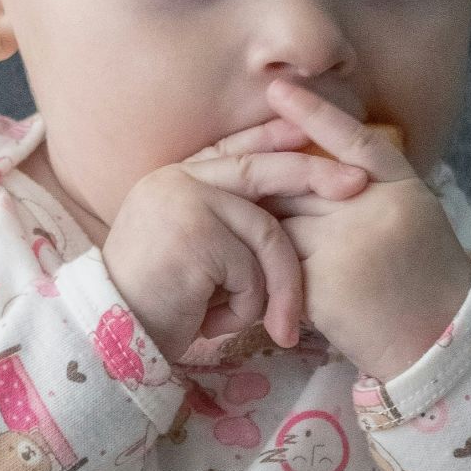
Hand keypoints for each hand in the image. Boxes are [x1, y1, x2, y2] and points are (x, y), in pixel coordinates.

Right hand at [103, 116, 370, 362]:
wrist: (113, 339)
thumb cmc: (156, 305)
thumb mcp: (192, 252)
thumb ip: (223, 221)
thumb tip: (281, 207)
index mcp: (172, 179)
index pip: (233, 149)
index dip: (274, 138)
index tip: (311, 131)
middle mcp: (175, 181)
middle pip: (261, 171)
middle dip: (314, 175)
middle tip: (356, 183)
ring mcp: (184, 201)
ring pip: (266, 233)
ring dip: (275, 286)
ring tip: (270, 324)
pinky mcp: (195, 232)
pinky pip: (252, 269)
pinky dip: (246, 306)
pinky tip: (212, 322)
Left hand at [259, 78, 470, 380]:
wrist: (438, 340)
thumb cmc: (422, 272)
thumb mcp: (411, 211)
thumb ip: (368, 183)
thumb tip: (310, 150)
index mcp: (402, 187)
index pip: (352, 139)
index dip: (314, 112)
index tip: (278, 88)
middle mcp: (375, 211)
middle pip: (301, 179)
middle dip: (265, 177)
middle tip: (228, 165)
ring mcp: (346, 248)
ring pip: (281, 219)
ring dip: (257, 222)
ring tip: (231, 220)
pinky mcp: (320, 287)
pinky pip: (276, 259)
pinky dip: (261, 259)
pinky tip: (246, 262)